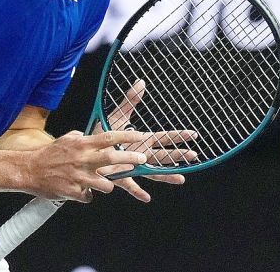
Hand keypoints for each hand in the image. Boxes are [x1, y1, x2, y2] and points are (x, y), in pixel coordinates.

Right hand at [25, 128, 150, 202]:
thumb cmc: (48, 154)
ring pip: (106, 185)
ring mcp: (79, 177)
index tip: (140, 136)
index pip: (109, 137)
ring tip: (100, 183)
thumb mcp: (66, 139)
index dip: (126, 137)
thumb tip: (90, 135)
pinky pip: (89, 197)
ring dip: (107, 185)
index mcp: (81, 144)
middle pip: (113, 159)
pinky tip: (79, 190)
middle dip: (130, 159)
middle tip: (142, 159)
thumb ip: (82, 137)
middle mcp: (82, 160)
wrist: (29, 170)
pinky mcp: (74, 192)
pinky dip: (87, 195)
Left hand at [95, 79, 198, 201]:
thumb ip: (130, 100)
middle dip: (178, 155)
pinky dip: (137, 191)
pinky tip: (146, 197)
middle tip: (194, 155)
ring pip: (153, 171)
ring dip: (166, 174)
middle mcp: (140, 154)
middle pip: (163, 155)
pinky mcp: (120, 175)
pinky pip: (130, 185)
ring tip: (181, 179)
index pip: (164, 137)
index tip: (193, 134)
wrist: (86, 149)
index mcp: (142, 140)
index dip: (178, 136)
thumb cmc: (102, 133)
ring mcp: (132, 166)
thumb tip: (141, 82)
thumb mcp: (117, 115)